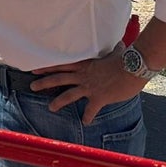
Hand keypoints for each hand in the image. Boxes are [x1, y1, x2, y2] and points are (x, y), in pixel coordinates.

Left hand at [31, 44, 147, 124]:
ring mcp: (90, 86)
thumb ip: (112, 50)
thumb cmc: (126, 58)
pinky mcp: (99, 97)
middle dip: (44, 82)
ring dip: (58, 102)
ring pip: (68, 95)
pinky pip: (90, 109)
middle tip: (32, 86)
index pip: (61, 64)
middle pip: (59, 78)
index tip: (35, 69)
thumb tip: (119, 44)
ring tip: (50, 108)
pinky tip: (86, 122)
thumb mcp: (115, 52)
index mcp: (84, 64)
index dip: (47, 67)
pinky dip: (88, 117)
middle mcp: (83, 75)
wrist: (133, 67)